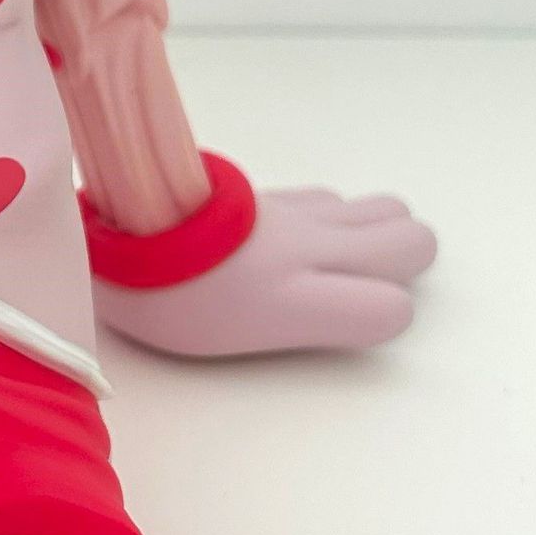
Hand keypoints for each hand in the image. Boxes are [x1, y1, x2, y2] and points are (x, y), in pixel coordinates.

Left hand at [94, 188, 437, 358]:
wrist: (122, 217)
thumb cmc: (157, 296)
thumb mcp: (215, 339)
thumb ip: (286, 326)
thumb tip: (322, 314)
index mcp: (290, 299)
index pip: (388, 309)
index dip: (385, 317)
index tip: (350, 324)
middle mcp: (308, 252)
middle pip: (413, 242)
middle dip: (403, 266)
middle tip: (359, 287)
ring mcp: (299, 216)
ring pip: (384, 210)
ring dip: (377, 235)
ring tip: (336, 263)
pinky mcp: (279, 194)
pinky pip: (334, 201)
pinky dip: (334, 220)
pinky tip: (297, 240)